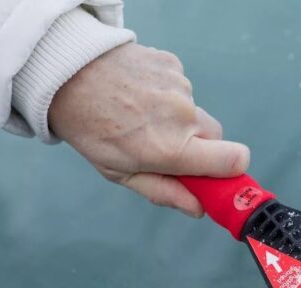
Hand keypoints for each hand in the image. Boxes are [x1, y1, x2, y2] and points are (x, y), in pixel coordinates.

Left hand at [48, 43, 249, 217]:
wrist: (65, 74)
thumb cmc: (92, 130)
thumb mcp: (121, 173)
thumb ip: (164, 192)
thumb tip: (199, 209)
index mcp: (173, 149)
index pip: (235, 160)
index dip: (234, 170)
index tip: (218, 175)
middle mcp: (183, 117)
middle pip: (218, 138)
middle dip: (200, 146)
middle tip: (165, 146)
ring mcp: (180, 87)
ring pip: (196, 112)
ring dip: (178, 118)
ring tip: (141, 114)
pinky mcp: (173, 65)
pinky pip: (182, 88)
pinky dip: (166, 94)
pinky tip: (139, 94)